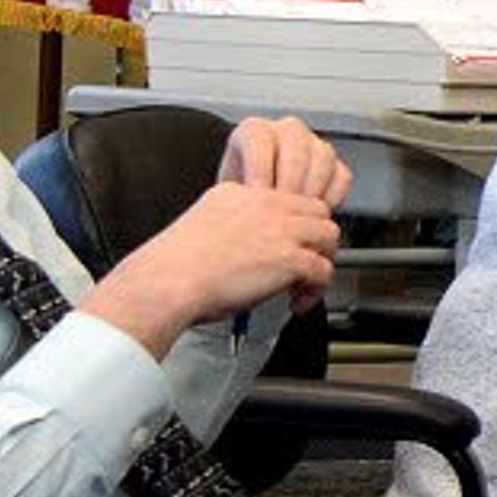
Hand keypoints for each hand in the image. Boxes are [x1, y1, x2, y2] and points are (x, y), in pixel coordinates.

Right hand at [84, 182, 342, 357]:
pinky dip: (315, 291)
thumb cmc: (175, 266)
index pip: (289, 200)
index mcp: (242, 194)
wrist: (167, 282)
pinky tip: (296, 302)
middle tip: (301, 266)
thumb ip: (231, 225)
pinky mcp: (289, 257)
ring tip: (302, 285)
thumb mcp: (203, 224)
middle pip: (318, 213)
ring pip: (329, 237)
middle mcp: (265, 206)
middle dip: (314, 241)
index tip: (285, 248)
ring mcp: (280, 230)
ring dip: (320, 263)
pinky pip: (323, 271)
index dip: (294, 226)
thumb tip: (247, 246)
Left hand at [216, 115, 350, 209]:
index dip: (260, 169)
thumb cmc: (238, 196)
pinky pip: (341, 175)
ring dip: (312, 189)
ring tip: (299, 213)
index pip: (261, 140)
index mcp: (255, 130)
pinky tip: (315, 212)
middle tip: (282, 208)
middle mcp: (287, 131)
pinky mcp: (335, 164)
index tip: (258, 196)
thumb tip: (243, 204)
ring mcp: (314, 144)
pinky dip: (331, 196)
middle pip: (296, 149)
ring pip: (323, 158)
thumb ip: (234, 191)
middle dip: (289, 183)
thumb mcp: (227, 189)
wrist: (253, 202)